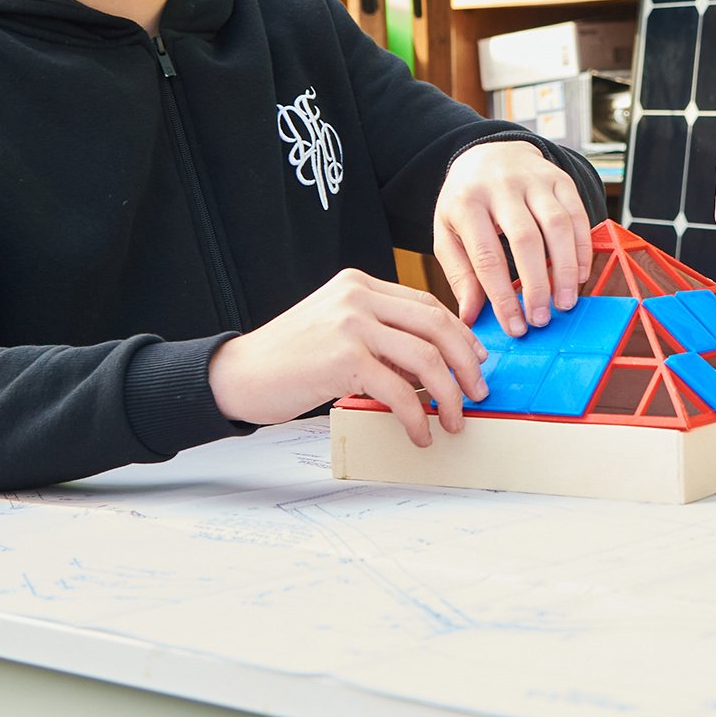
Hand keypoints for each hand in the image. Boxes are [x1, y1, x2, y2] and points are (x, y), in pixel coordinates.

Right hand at [208, 268, 487, 445]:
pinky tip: (420, 432)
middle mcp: (358, 296)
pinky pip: (400, 390)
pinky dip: (418, 416)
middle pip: (437, 325)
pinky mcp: (344, 358)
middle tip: (478, 392)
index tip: (476, 361)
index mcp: (359, 284)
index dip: (459, 335)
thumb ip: (380, 336)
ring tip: (455, 419)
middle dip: (467, 363)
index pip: (427, 304)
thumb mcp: (337, 331)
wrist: (237, 375)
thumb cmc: (287, 360)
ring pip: (426, 358)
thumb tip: (433, 367)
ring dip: (450, 394)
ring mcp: (351, 324)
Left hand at [435, 140, 595, 337]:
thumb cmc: (467, 201)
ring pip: (558, 225)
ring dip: (566, 269)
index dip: (502, 296)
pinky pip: (578, 215)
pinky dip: (582, 249)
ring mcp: (534, 180)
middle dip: (537, 285)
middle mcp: (502, 187)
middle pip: (525, 240)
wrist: (488, 153)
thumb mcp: (448, 232)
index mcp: (466, 202)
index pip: (486, 256)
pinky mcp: (560, 179)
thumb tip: (470, 317)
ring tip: (565, 303)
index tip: (514, 326)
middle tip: (542, 319)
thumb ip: (460, 274)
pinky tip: (580, 275)